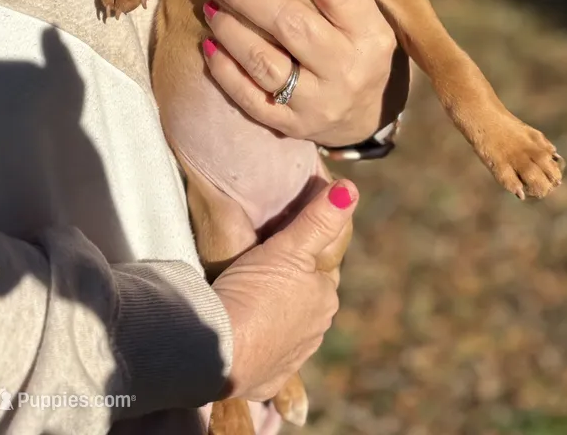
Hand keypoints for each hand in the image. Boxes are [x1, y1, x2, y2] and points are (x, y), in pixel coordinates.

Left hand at [201, 0, 404, 146]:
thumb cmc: (355, 50)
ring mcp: (320, 103)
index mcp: (372, 35)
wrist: (364, 116)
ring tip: (213, 8)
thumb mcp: (362, 19)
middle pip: (292, 24)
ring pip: (265, 62)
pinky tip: (210, 47)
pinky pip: (249, 98)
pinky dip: (224, 70)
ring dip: (231, 30)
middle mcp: (349, 70)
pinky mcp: (292, 125)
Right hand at [213, 180, 357, 401]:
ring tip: (248, 299)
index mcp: (324, 297)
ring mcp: (291, 357)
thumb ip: (319, 218)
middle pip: (305, 297)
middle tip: (259, 268)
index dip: (303, 254)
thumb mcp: (288, 247)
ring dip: (274, 314)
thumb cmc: (253, 292)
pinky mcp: (266, 378)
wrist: (215, 350)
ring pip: (288, 327)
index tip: (280, 244)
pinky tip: (245, 333)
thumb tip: (351, 188)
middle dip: (290, 285)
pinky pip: (267, 355)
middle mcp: (316, 330)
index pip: (321, 268)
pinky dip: (259, 343)